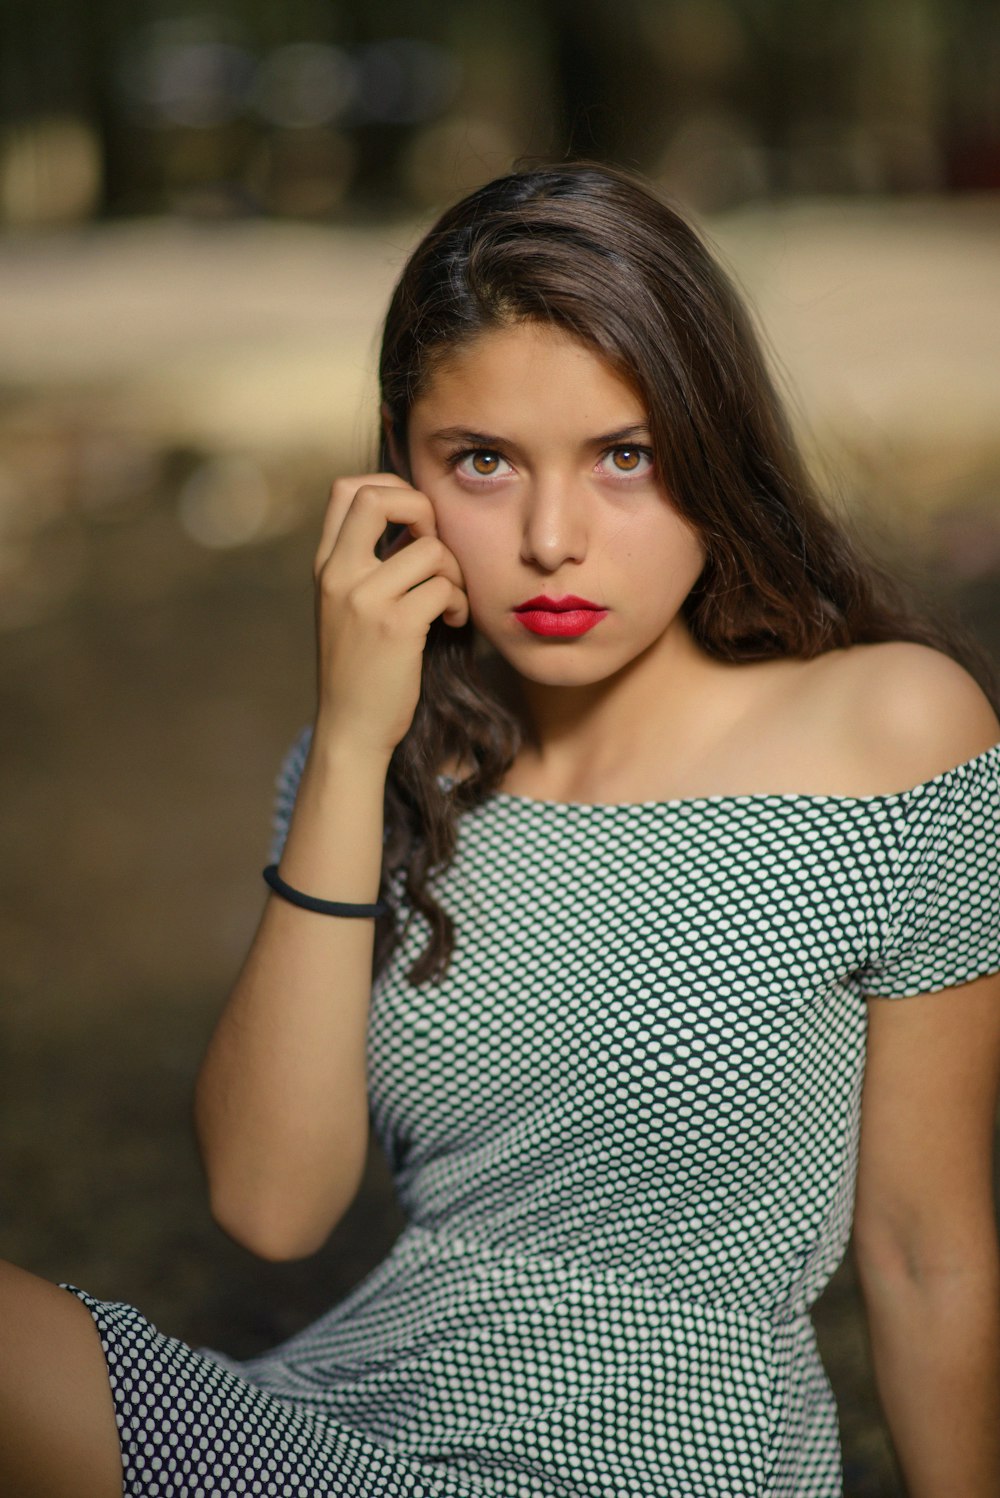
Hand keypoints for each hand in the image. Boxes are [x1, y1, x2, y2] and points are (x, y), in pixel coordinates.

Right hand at [310, 472, 468, 758]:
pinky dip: (457, 602)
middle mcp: (338, 575)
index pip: (346, 489)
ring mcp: (364, 599)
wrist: (351, 728)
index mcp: (326, 566)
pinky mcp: (395, 627)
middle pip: (378, 497)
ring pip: (429, 549)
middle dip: (422, 508)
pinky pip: (443, 588)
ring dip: (453, 572)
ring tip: (448, 600)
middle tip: (435, 543)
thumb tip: (418, 520)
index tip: (415, 523)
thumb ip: (370, 562)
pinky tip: (449, 622)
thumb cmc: (361, 668)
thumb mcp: (350, 607)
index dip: (391, 489)